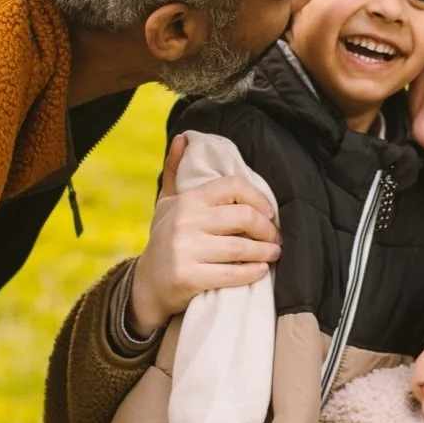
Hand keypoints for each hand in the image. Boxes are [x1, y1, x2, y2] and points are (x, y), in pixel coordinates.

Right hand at [126, 132, 281, 333]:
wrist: (147, 284)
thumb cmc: (165, 239)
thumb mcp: (167, 203)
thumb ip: (176, 171)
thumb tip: (183, 137)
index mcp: (187, 200)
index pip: (233, 186)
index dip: (259, 198)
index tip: (270, 212)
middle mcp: (185, 221)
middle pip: (244, 217)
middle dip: (267, 228)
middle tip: (276, 237)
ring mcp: (186, 250)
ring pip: (241, 248)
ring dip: (265, 251)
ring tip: (274, 252)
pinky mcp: (189, 277)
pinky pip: (232, 274)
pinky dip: (252, 272)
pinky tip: (261, 270)